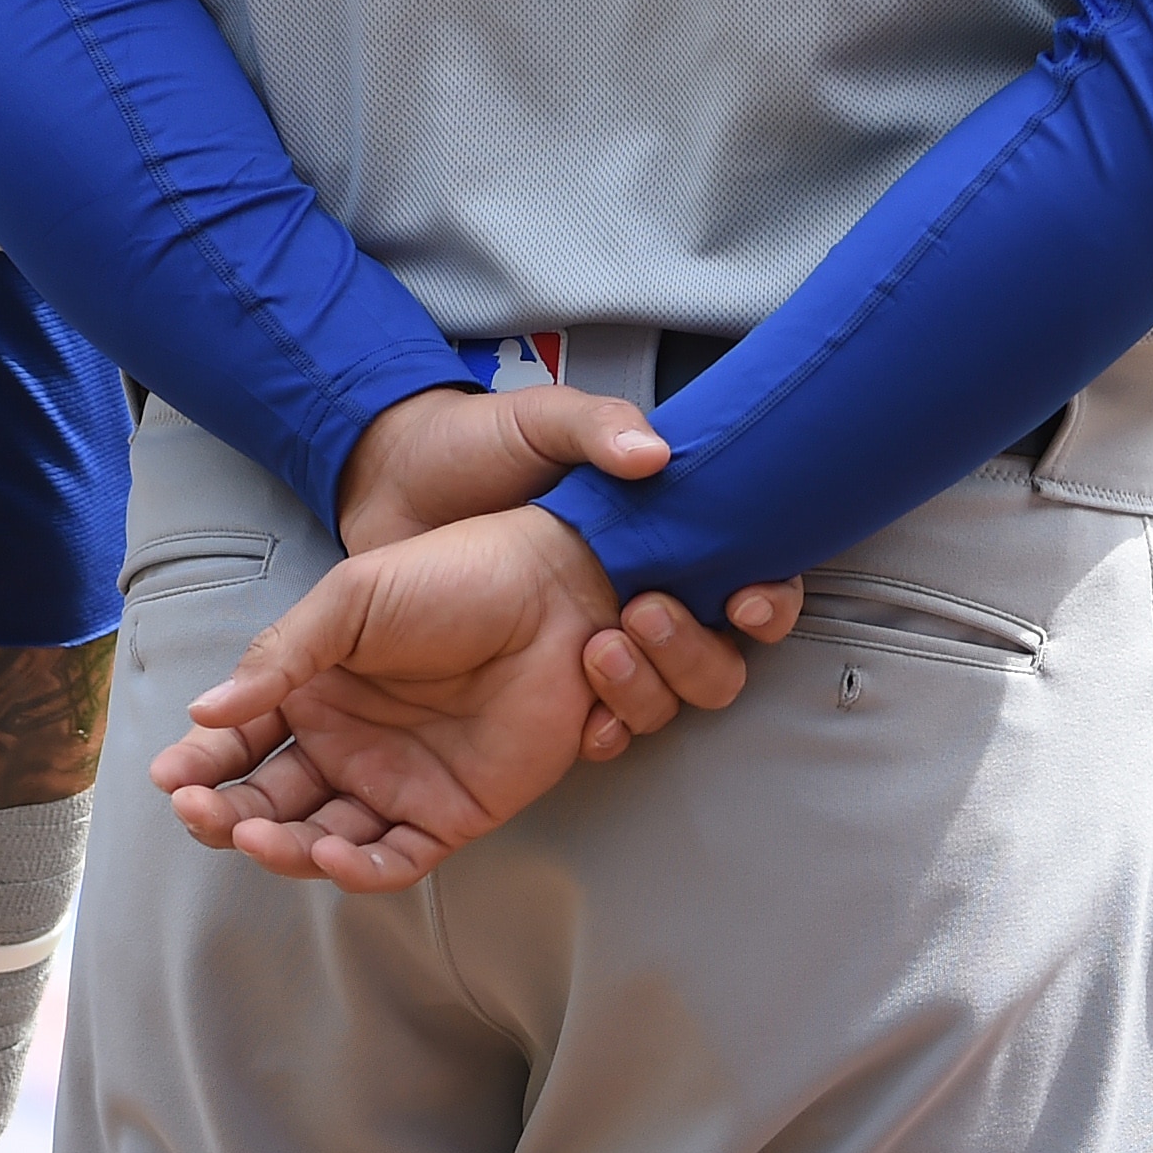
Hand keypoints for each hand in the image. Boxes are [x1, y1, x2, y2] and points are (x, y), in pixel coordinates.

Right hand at [159, 504, 639, 888]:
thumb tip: (203, 712)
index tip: (170, 778)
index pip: (239, 742)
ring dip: (282, 848)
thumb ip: (281, 656)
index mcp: (313, 690)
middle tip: (200, 814)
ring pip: (321, 839)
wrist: (551, 589)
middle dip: (227, 815)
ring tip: (257, 836)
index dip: (201, 765)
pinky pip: (394, 858)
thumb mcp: (352, 600)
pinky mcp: (451, 812)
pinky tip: (330, 854)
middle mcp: (346, 743)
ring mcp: (396, 782)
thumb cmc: (450, 577)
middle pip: (269, 800)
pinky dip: (358, 868)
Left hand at [329, 383, 800, 756]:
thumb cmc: (475, 445)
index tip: (744, 597)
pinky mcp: (547, 695)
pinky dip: (606, 733)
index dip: (766, 598)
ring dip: (652, 688)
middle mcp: (640, 598)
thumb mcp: (536, 419)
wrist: (387, 489)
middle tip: (651, 616)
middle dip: (705, 652)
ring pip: (668, 699)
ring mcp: (597, 650)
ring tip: (599, 649)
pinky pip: (602, 733)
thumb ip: (596, 426)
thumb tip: (656, 455)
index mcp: (656, 534)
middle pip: (720, 654)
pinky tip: (585, 723)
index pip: (745, 576)